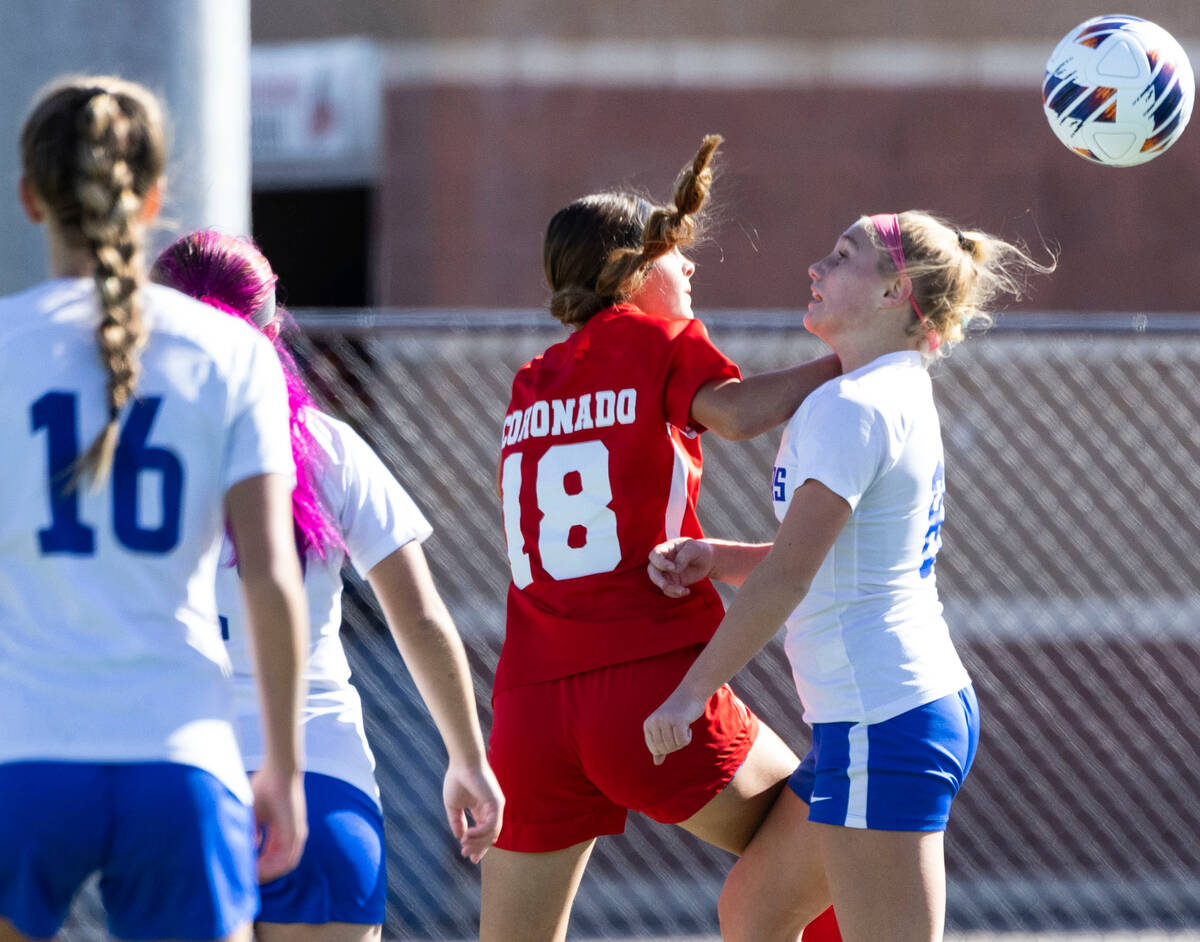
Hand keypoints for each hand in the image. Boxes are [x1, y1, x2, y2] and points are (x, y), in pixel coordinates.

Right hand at [250, 764, 306, 882]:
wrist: (279, 770)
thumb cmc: (265, 786)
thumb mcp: (253, 813)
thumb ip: (250, 830)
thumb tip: (246, 847)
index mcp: (282, 831)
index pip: (271, 857)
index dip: (257, 867)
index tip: (241, 872)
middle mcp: (292, 835)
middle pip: (278, 865)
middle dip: (261, 874)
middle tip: (243, 881)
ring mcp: (296, 834)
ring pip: (283, 865)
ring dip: (266, 874)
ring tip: (248, 878)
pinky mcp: (296, 832)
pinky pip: (287, 859)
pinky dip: (272, 868)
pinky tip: (257, 871)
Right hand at [443, 761, 504, 863]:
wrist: (462, 763)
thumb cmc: (457, 779)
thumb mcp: (453, 806)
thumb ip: (457, 822)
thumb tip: (460, 837)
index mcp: (482, 809)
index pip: (484, 833)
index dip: (478, 846)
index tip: (470, 858)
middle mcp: (492, 809)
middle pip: (490, 836)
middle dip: (478, 848)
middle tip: (466, 855)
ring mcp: (496, 807)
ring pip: (492, 833)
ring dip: (478, 842)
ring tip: (464, 845)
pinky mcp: (497, 804)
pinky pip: (491, 825)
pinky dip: (480, 833)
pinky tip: (467, 835)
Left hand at [643, 691, 706, 765]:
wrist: (690, 693)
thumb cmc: (677, 712)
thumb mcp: (664, 728)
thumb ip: (660, 746)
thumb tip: (656, 763)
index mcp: (648, 725)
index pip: (654, 750)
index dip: (666, 747)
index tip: (671, 734)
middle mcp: (654, 722)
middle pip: (665, 749)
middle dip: (675, 744)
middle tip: (679, 730)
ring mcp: (665, 721)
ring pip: (674, 746)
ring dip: (682, 740)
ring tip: (683, 726)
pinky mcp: (678, 720)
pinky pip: (683, 741)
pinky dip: (688, 737)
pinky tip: (688, 724)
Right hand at [647, 538, 714, 597]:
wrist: (708, 561)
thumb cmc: (699, 550)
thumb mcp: (693, 548)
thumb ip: (683, 557)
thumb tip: (675, 569)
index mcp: (666, 549)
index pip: (655, 555)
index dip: (660, 562)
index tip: (673, 567)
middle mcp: (663, 561)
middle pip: (652, 570)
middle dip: (657, 579)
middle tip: (665, 585)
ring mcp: (667, 573)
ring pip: (660, 583)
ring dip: (669, 589)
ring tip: (683, 590)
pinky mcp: (673, 583)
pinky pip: (668, 591)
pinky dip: (675, 594)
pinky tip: (686, 591)